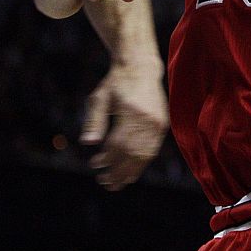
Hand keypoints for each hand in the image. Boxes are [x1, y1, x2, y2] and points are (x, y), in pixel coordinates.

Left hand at [81, 60, 168, 190]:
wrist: (141, 67)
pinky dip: (141, 163)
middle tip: (104, 182)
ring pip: (144, 156)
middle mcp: (148, 120)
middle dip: (118, 172)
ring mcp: (158, 123)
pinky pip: (152, 150)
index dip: (106, 158)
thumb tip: (88, 142)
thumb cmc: (116, 82)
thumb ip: (94, 120)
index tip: (94, 165)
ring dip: (130, 172)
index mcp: (131, 112)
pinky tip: (130, 172)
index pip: (119, 144)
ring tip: (116, 183)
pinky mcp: (162, 125)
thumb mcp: (100, 97)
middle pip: (132, 154)